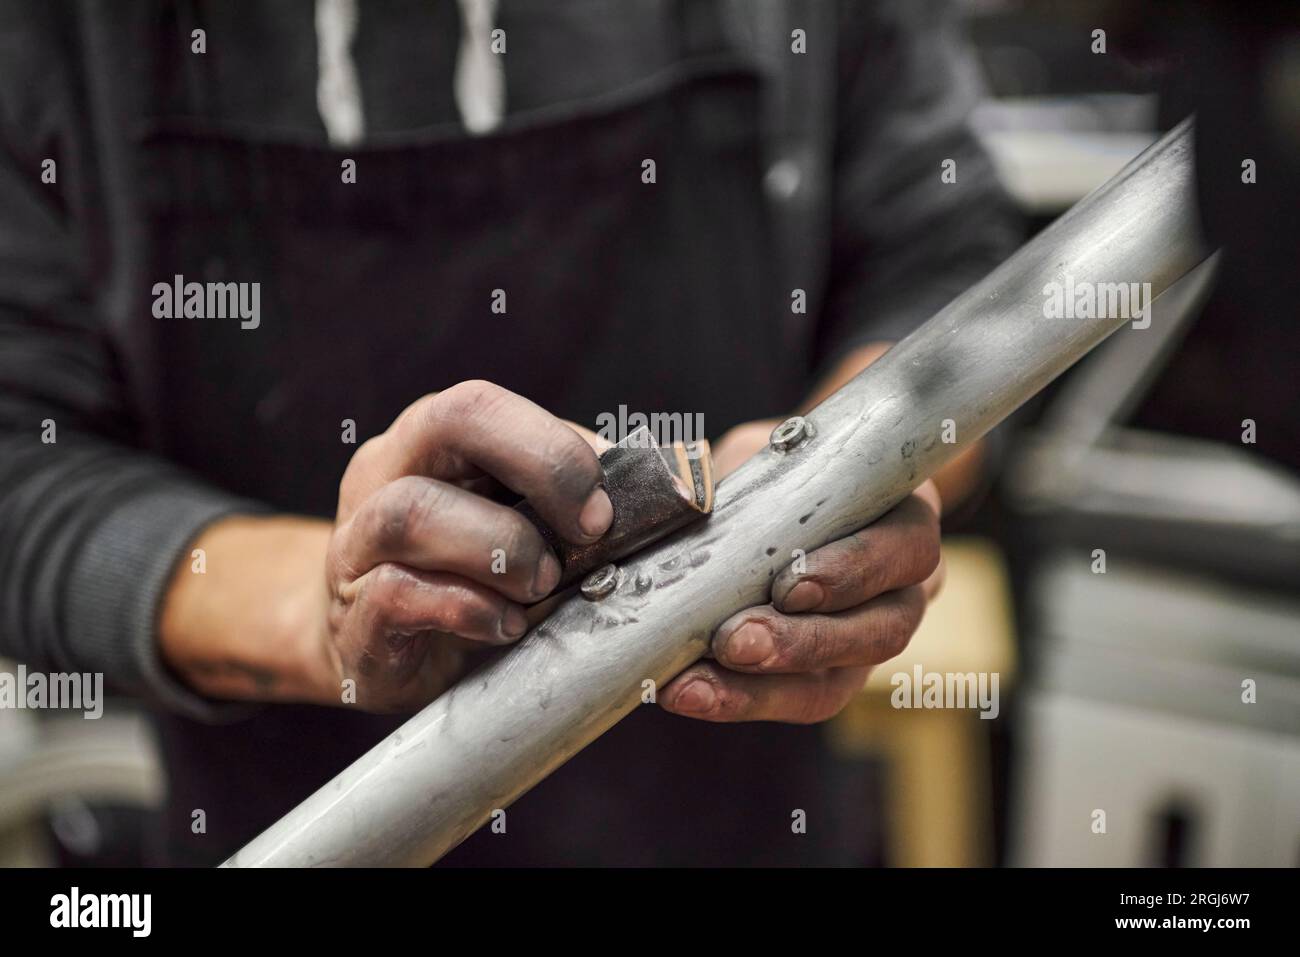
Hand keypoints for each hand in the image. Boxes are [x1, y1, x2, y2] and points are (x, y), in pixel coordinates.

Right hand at [160, 380, 612, 711]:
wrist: (377, 650)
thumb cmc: (471, 577)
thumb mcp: (527, 527)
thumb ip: (582, 507)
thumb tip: (674, 497)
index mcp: (432, 440)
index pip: (485, 406)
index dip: (555, 448)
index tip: (605, 509)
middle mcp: (384, 475)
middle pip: (447, 419)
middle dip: (540, 466)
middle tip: (588, 532)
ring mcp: (358, 546)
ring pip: (411, 512)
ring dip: (501, 548)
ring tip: (542, 586)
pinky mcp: (354, 621)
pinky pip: (396, 595)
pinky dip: (468, 608)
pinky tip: (506, 626)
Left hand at [660, 419, 943, 723]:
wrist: (783, 499)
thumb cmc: (786, 471)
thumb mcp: (770, 452)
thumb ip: (745, 469)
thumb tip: (687, 491)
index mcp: (906, 520)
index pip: (909, 548)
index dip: (855, 572)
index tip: (789, 585)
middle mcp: (903, 589)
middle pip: (882, 629)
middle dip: (802, 643)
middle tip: (733, 642)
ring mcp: (867, 641)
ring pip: (838, 679)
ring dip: (763, 687)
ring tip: (695, 685)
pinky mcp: (827, 678)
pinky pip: (794, 699)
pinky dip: (737, 699)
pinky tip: (688, 693)